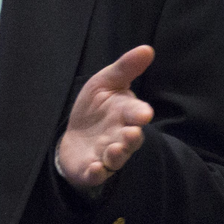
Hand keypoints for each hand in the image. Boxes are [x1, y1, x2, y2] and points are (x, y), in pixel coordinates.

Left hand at [56, 45, 155, 190]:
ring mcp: (107, 154)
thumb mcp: (106, 82)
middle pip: (131, 139)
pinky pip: (97, 174)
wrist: (75, 134)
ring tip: (114, 150)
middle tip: (131, 133)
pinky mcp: (92, 169)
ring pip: (117, 157)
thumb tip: (147, 49)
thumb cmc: (96, 107)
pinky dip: (97, 172)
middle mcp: (120, 136)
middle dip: (132, 137)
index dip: (139, 113)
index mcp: (126, 114)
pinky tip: (95, 168)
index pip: (136, 113)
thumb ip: (125, 68)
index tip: (143, 113)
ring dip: (117, 154)